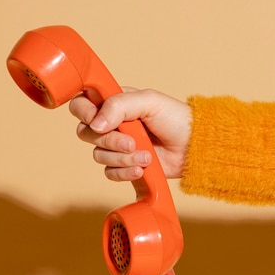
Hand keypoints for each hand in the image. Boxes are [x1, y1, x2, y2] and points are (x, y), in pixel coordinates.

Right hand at [69, 88, 190, 181]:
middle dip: (109, 141)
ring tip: (146, 156)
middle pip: (86, 133)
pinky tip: (142, 168)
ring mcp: (116, 146)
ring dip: (123, 158)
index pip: (81, 104)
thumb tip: (96, 123)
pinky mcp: (123, 166)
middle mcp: (111, 124)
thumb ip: (119, 105)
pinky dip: (125, 172)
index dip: (85, 113)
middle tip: (132, 142)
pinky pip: (110, 173)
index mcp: (113, 103)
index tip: (100, 121)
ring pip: (99, 155)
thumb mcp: (148, 101)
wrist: (192, 147)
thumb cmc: (175, 119)